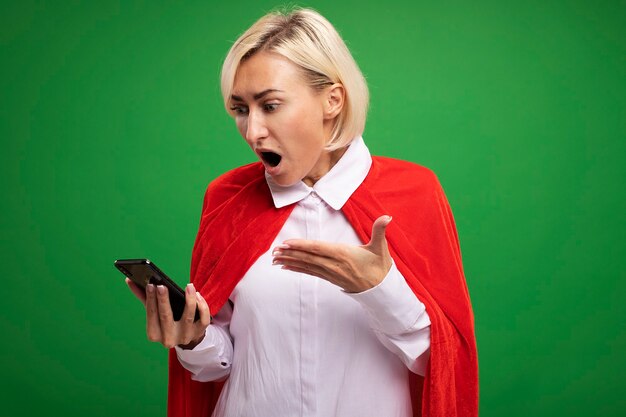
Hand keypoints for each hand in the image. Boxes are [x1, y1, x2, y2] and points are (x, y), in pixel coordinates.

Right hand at [125, 279, 211, 348]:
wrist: (184, 335)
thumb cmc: (166, 320)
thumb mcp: (154, 312)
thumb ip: (143, 297)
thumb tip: (129, 280)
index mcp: (154, 334)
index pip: (151, 316)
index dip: (151, 300)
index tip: (150, 285)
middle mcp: (169, 339)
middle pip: (166, 317)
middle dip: (163, 300)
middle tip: (162, 285)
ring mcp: (185, 336)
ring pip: (188, 317)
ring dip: (189, 300)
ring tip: (188, 286)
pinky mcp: (199, 332)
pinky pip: (203, 319)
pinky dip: (202, 306)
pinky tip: (197, 295)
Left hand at [271, 215, 392, 292]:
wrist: (381, 290)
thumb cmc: (379, 266)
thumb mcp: (381, 247)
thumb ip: (380, 230)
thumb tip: (387, 217)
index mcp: (344, 254)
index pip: (318, 248)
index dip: (301, 246)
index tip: (287, 243)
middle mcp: (334, 264)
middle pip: (308, 258)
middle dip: (290, 254)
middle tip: (274, 251)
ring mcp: (331, 273)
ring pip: (307, 266)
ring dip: (290, 261)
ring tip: (275, 259)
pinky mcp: (330, 278)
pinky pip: (310, 273)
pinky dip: (297, 269)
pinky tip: (286, 266)